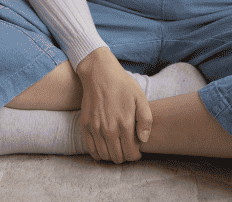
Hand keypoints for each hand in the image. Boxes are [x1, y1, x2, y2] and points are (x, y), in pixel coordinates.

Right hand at [75, 47, 152, 162]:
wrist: (100, 73)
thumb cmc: (122, 84)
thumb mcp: (140, 97)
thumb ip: (145, 120)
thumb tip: (144, 140)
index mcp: (124, 123)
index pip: (130, 153)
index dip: (135, 155)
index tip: (137, 150)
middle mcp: (109, 129)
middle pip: (117, 157)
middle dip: (125, 156)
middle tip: (128, 148)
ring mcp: (95, 128)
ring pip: (104, 156)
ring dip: (112, 156)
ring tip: (117, 147)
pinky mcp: (85, 126)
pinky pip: (91, 150)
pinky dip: (99, 153)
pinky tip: (105, 147)